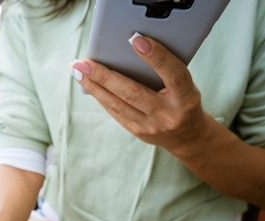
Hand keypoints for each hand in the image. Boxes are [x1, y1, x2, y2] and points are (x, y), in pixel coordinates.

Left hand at [71, 33, 212, 155]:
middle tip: (85, 62)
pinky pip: (114, 111)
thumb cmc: (184, 101)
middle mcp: (167, 115)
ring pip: (117, 104)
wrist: (187, 137)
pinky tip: (87, 83)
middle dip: (105, 76)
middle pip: (132, 93)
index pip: (173, 75)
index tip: (136, 40)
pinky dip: (100, 95)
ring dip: (94, 86)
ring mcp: (149, 126)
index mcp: (186, 99)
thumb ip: (165, 71)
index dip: (157, 57)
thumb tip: (133, 48)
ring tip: (77, 71)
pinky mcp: (136, 131)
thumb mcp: (186, 86)